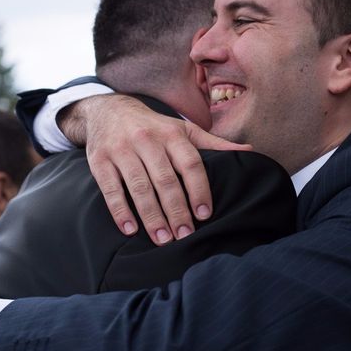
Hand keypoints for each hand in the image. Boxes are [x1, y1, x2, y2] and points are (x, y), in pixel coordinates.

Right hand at [60, 94, 250, 244]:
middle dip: (176, 210)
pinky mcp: (99, 161)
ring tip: (163, 239)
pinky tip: (130, 230)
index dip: (199, 189)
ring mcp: (121, 150)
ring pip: (139, 187)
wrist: (108, 111)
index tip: (205, 214)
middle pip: (165, 179)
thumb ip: (214, 143)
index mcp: (172, 134)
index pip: (190, 163)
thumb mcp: (184, 129)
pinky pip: (110, 189)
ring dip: (151, 216)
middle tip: (185, 235)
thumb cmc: (154, 126)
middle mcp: (147, 140)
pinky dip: (120, 211)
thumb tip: (250, 151)